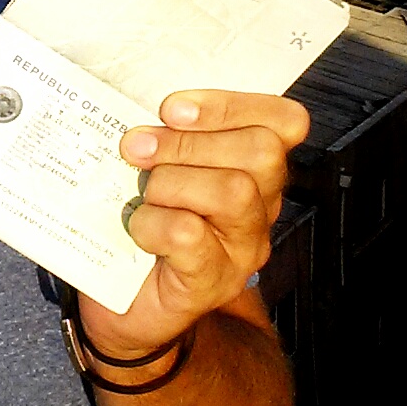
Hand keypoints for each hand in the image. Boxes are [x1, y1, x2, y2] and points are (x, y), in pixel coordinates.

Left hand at [81, 89, 308, 358]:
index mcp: (254, 168)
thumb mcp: (154, 165)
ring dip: (171, 181)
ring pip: (233, 191)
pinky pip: (190, 235)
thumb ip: (163, 131)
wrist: (122, 305)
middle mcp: (261, 205)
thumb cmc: (140, 221)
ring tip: (142, 192)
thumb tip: (136, 100)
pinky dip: (154, 223)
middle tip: (137, 147)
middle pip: (262, 151)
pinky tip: (138, 229)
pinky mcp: (213, 281)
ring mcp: (243, 247)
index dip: (231, 105)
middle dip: (190, 141)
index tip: (172, 107)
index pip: (284, 121)